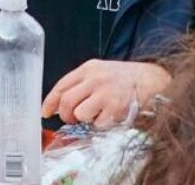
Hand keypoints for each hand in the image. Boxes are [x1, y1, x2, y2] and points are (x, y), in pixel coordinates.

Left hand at [41, 60, 169, 128]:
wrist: (149, 79)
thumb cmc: (121, 78)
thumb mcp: (98, 72)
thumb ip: (79, 85)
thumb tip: (58, 106)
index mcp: (88, 69)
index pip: (61, 86)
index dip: (50, 102)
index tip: (45, 113)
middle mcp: (95, 79)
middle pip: (66, 102)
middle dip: (65, 115)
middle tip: (71, 119)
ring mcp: (105, 93)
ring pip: (79, 114)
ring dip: (84, 119)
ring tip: (93, 115)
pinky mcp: (116, 108)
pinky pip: (98, 124)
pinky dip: (101, 124)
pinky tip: (108, 116)